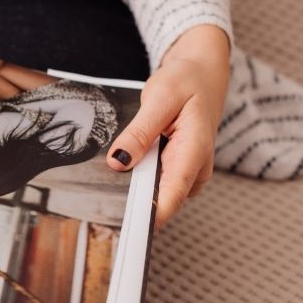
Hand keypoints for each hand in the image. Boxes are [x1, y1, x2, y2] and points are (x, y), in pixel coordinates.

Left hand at [108, 25, 229, 229]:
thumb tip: (118, 161)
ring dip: (135, 190)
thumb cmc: (186, 80)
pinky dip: (141, 178)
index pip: (170, 198)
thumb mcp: (160, 98)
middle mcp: (197, 169)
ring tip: (115, 171)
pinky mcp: (181, 170)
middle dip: (133, 204)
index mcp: (195, 151)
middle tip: (100, 203)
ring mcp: (191, 172)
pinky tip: (128, 165)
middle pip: (162, 201)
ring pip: (158, 194)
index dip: (147, 218)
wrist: (203, 72)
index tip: (123, 231)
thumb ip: (140, 132)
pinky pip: (157, 183)